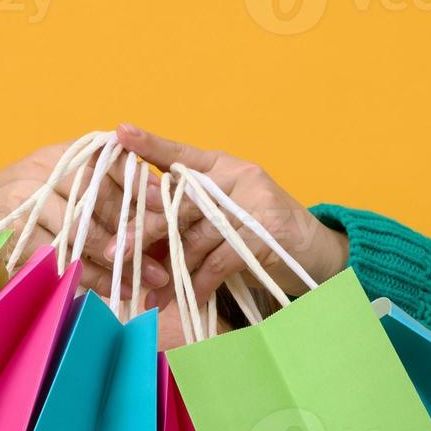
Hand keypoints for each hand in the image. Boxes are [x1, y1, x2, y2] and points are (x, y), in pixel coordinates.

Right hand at [0, 141, 170, 296]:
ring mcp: (23, 199)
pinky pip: (58, 257)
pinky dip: (85, 276)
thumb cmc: (27, 214)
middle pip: (98, 197)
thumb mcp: (62, 193)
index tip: (166, 206)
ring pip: (80, 231)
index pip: (108, 159)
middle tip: (161, 261)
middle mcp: (42, 170)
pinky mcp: (11, 230)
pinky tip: (109, 290)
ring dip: (113, 260)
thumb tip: (155, 210)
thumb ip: (101, 194)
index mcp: (61, 156)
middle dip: (133, 230)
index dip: (140, 183)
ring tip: (141, 281)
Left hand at [113, 124, 349, 312]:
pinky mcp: (267, 230)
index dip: (150, 143)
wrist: (315, 253)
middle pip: (180, 202)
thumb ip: (189, 220)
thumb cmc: (259, 237)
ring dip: (173, 270)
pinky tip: (190, 298)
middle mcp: (237, 176)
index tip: (120, 132)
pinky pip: (221, 260)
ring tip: (154, 295)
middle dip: (145, 230)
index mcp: (222, 166)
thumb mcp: (222, 219)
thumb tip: (136, 241)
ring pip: (199, 235)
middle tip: (115, 253)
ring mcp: (255, 200)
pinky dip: (203, 283)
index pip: (181, 154)